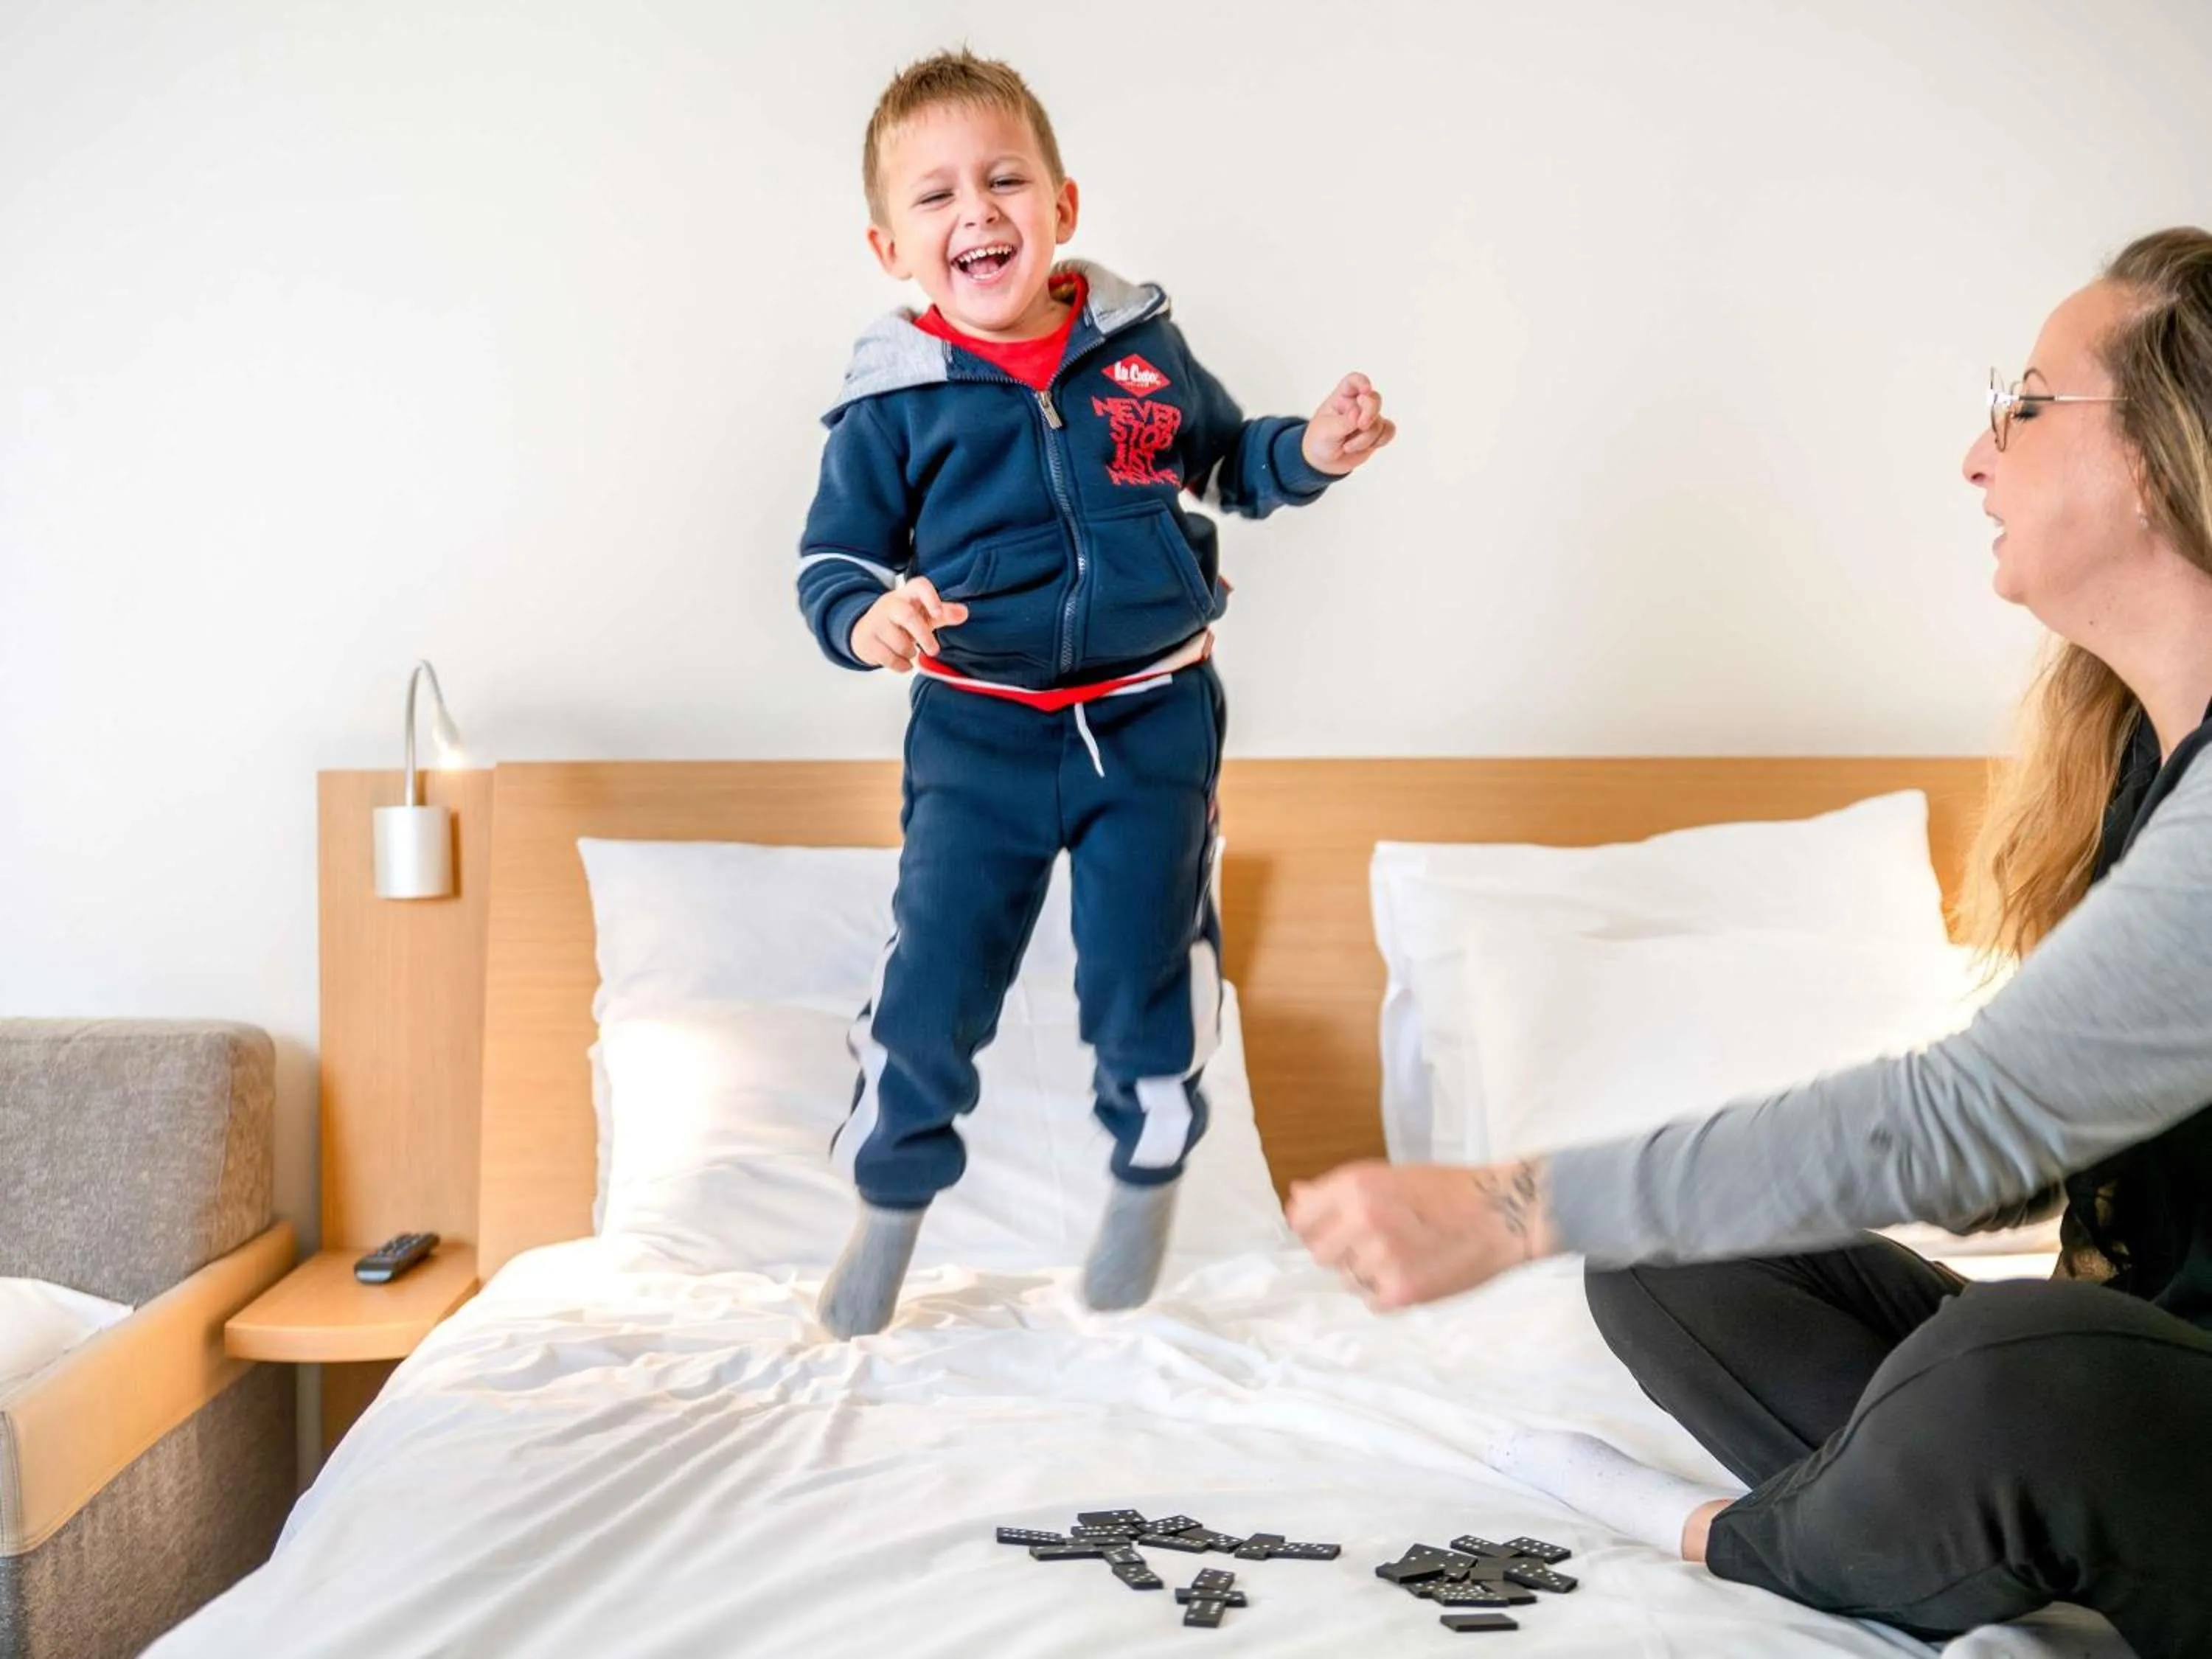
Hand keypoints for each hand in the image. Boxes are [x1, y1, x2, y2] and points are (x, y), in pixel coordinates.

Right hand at [850, 578, 968, 671]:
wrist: (866, 630)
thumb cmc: (901, 621)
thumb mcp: (923, 614)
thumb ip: (943, 614)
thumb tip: (964, 613)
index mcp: (907, 594)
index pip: (919, 586)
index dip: (931, 598)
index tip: (939, 614)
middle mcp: (890, 604)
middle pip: (908, 616)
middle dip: (923, 636)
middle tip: (934, 651)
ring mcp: (876, 621)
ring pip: (898, 642)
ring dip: (909, 653)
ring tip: (910, 652)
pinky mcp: (867, 639)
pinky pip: (888, 657)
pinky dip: (900, 665)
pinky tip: (903, 662)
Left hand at [1285, 1159, 1558, 1309]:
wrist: (1501, 1215)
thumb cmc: (1446, 1191)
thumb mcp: (1388, 1176)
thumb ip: (1339, 1191)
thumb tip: (1296, 1196)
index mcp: (1356, 1187)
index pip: (1300, 1220)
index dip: (1314, 1225)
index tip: (1331, 1228)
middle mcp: (1362, 1221)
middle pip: (1319, 1253)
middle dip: (1340, 1250)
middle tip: (1375, 1241)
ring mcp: (1381, 1259)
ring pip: (1345, 1279)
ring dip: (1364, 1272)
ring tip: (1401, 1253)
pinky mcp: (1400, 1292)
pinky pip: (1370, 1300)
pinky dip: (1385, 1292)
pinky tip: (1412, 1271)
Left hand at [1301, 372, 1396, 475]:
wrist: (1324, 461)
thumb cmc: (1321, 440)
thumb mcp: (1327, 431)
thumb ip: (1344, 422)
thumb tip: (1358, 413)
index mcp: (1341, 397)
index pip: (1353, 381)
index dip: (1362, 382)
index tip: (1365, 391)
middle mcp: (1357, 405)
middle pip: (1373, 399)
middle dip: (1370, 413)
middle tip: (1361, 425)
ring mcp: (1368, 418)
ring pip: (1378, 422)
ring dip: (1366, 438)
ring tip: (1347, 447)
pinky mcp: (1376, 433)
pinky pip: (1389, 431)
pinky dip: (1382, 440)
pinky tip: (1371, 446)